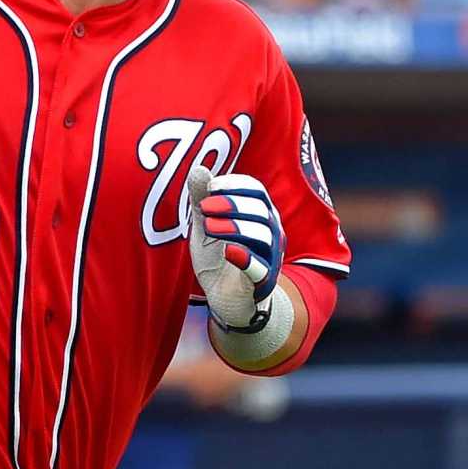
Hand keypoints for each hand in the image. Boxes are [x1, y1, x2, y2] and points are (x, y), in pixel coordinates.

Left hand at [186, 165, 283, 330]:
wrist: (227, 300)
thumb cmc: (218, 257)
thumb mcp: (205, 225)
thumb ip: (201, 199)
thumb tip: (198, 168)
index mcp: (258, 214)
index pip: (256, 190)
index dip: (234, 185)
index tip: (211, 187)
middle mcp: (270, 232)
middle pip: (261, 210)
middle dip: (232, 204)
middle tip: (205, 208)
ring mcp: (269, 258)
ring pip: (263, 236)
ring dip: (235, 227)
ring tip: (209, 227)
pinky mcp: (261, 282)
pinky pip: (260, 269)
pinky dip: (246, 258)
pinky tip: (229, 251)